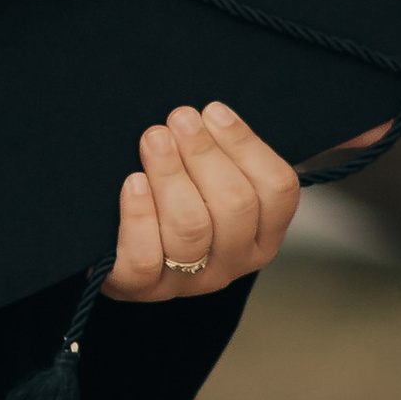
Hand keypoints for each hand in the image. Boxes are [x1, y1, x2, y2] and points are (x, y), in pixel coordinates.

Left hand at [100, 100, 300, 302]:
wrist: (119, 252)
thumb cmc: (174, 199)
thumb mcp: (211, 177)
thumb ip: (230, 151)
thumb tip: (281, 118)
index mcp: (263, 231)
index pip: (278, 189)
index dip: (246, 145)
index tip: (213, 111)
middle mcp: (234, 259)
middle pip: (235, 205)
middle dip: (204, 154)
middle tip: (179, 118)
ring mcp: (190, 279)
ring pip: (191, 228)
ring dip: (171, 175)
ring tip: (154, 139)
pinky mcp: (144, 288)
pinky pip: (147, 258)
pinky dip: (140, 217)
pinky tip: (133, 183)